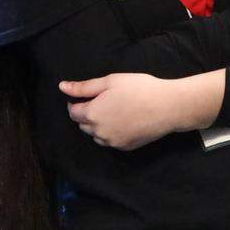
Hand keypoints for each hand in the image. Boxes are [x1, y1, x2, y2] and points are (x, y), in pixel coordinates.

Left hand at [60, 73, 178, 150]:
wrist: (168, 107)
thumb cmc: (139, 89)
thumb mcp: (110, 81)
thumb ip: (84, 87)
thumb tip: (62, 87)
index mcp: (92, 114)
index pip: (73, 112)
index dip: (76, 103)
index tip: (86, 95)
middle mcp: (99, 132)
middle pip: (83, 125)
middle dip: (88, 114)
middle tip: (103, 100)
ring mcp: (112, 142)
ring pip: (96, 135)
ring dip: (98, 125)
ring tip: (114, 110)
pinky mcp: (125, 147)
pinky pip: (110, 141)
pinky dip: (112, 132)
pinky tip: (124, 120)